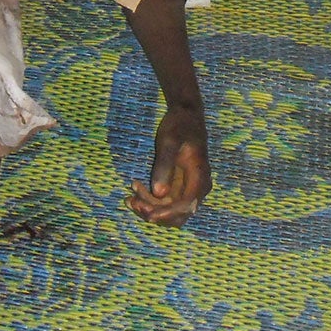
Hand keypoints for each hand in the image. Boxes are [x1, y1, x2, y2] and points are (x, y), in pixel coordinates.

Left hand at [127, 104, 209, 224]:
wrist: (185, 116)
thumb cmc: (180, 126)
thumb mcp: (170, 142)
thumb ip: (164, 166)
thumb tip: (159, 193)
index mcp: (200, 178)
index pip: (186, 206)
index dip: (167, 213)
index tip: (148, 213)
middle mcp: (198, 189)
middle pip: (178, 215)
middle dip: (155, 212)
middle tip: (132, 201)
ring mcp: (188, 189)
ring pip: (169, 211)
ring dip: (149, 208)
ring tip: (130, 197)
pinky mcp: (178, 187)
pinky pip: (164, 202)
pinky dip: (149, 201)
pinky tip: (133, 191)